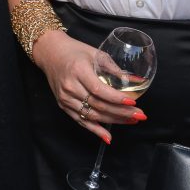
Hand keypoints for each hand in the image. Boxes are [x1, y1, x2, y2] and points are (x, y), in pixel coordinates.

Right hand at [31, 30, 145, 143]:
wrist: (50, 53)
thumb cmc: (75, 51)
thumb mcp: (96, 54)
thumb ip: (115, 69)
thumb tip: (138, 81)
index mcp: (78, 71)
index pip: (99, 90)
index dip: (116, 98)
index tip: (132, 102)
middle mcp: (70, 87)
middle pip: (98, 105)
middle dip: (121, 112)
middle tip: (139, 114)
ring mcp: (65, 98)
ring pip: (92, 115)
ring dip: (113, 121)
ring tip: (131, 121)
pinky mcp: (63, 105)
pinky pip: (81, 121)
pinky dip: (95, 130)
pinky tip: (108, 137)